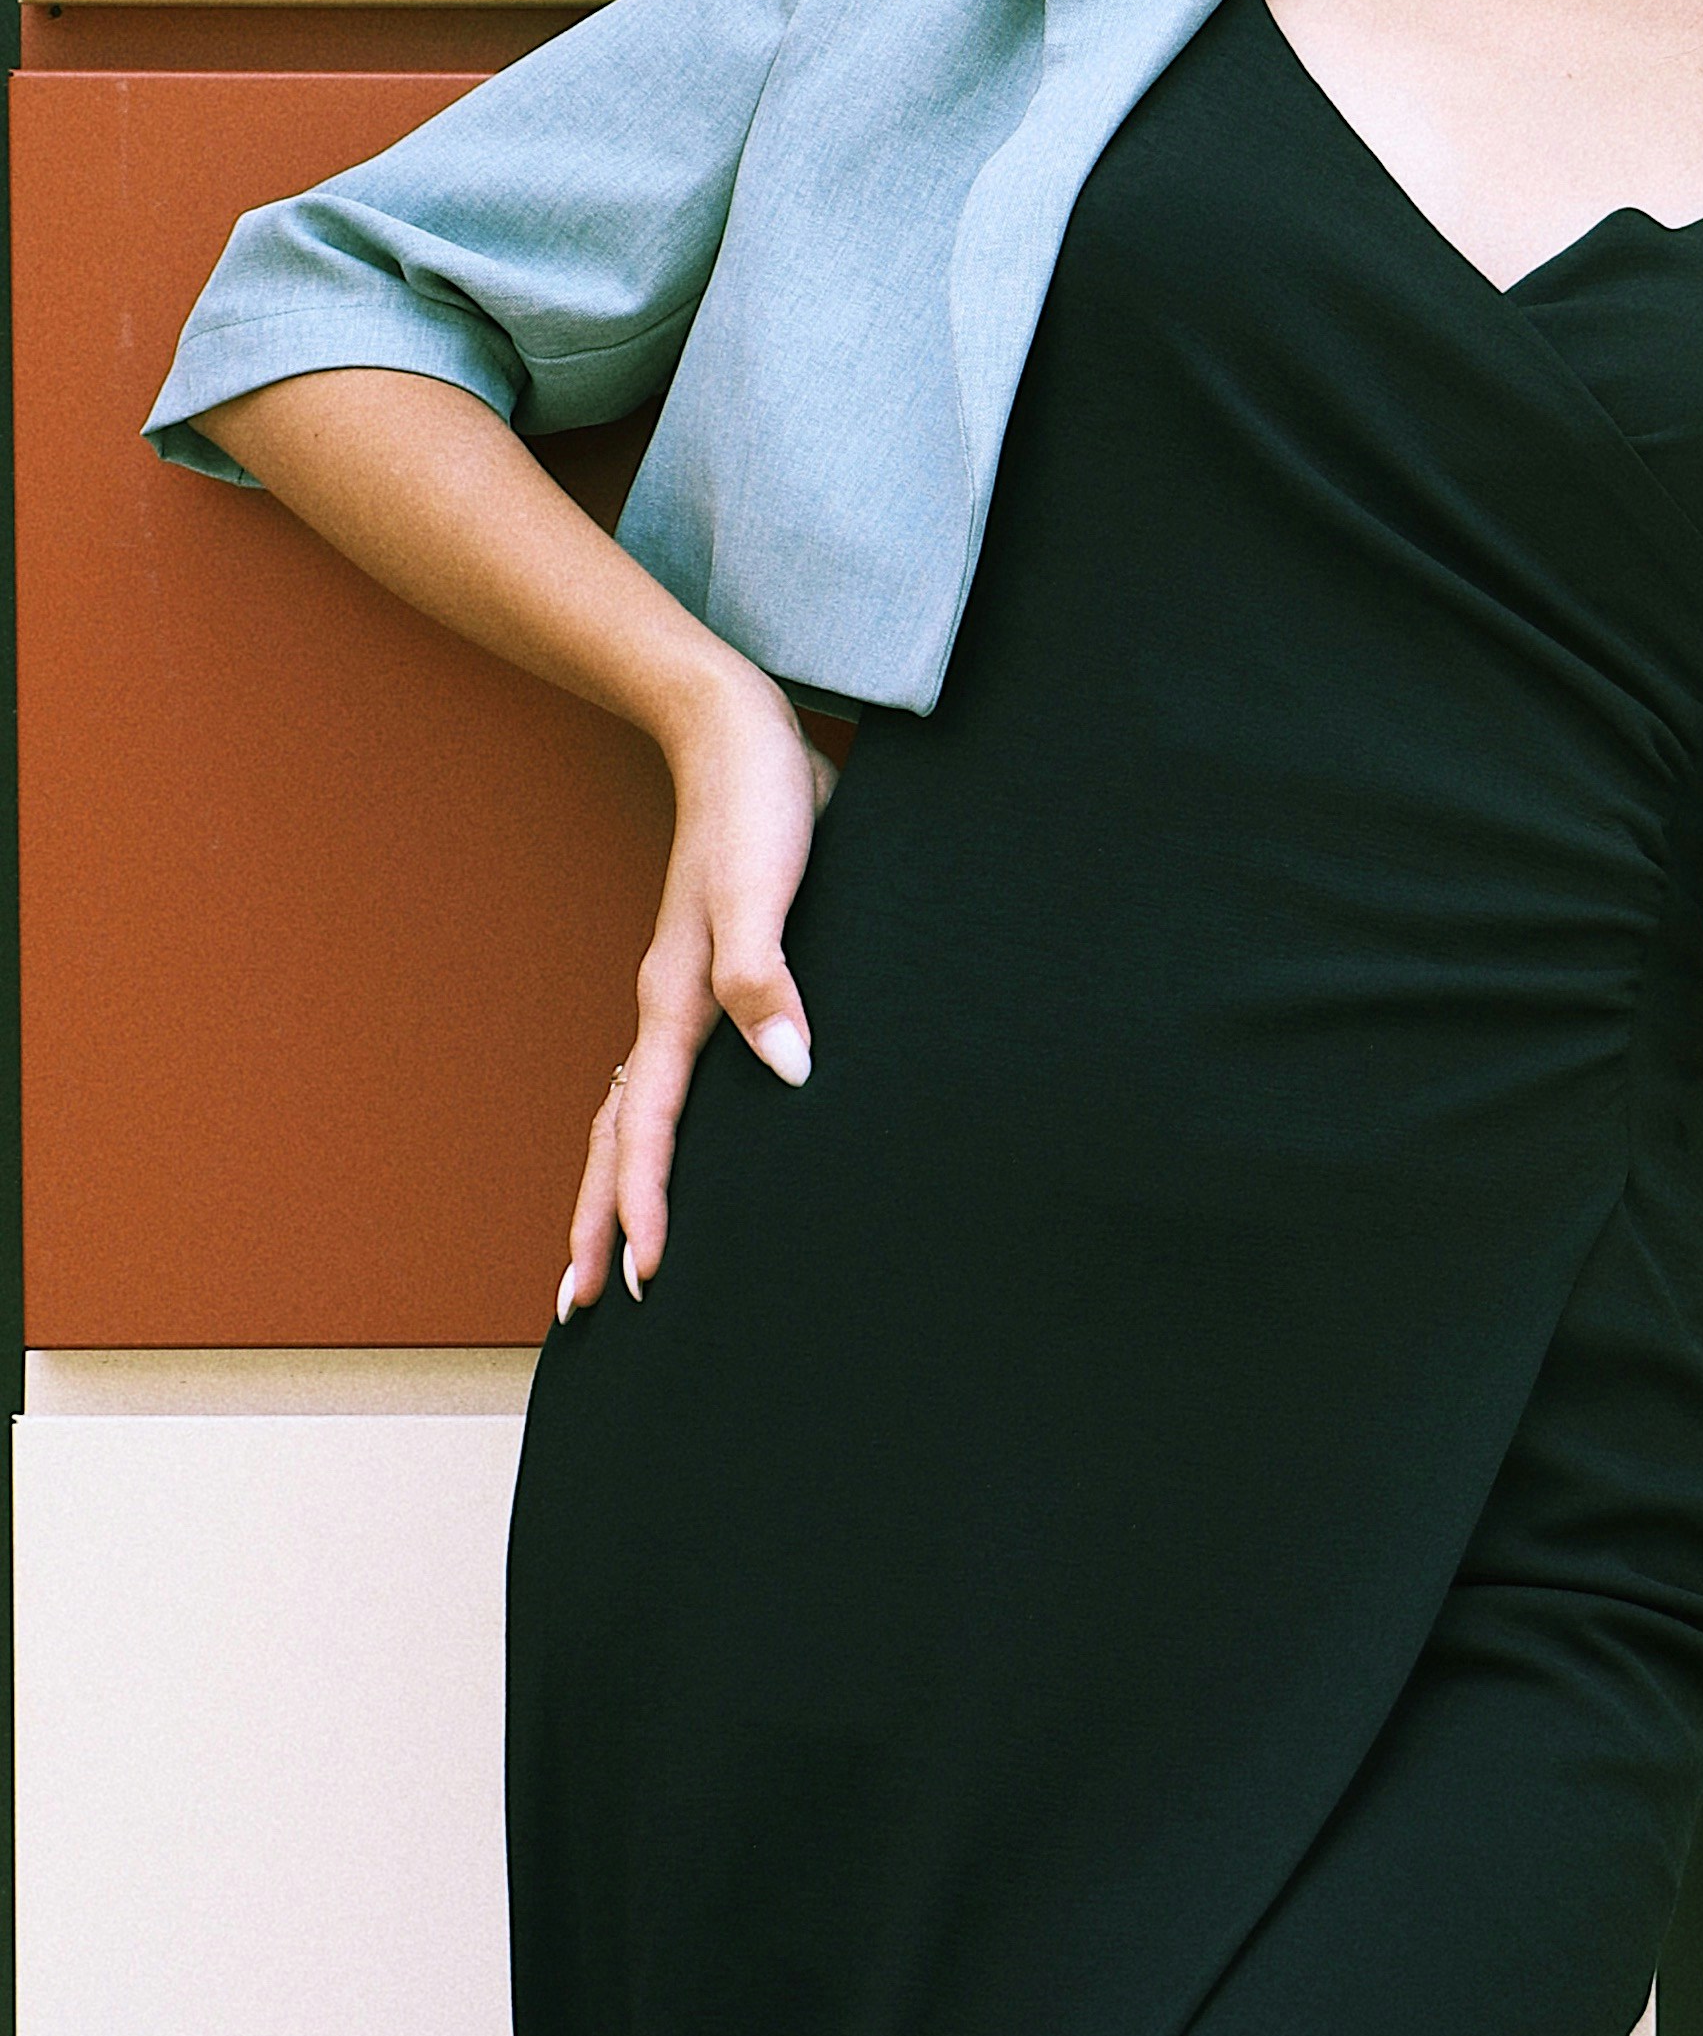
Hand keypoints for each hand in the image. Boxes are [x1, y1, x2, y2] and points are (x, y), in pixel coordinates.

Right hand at [554, 661, 836, 1315]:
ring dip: (615, 1186)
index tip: (642, 1276)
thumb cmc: (762, 804)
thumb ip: (769, 977)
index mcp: (676, 999)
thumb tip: (788, 1070)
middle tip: (582, 1305)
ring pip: (629, 1114)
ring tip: (605, 1255)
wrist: (738, 731)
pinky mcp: (704, 976)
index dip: (646, 1202)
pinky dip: (649, 1134)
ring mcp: (678, 995)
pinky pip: (660, 1080)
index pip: (649, 1125)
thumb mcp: (770, 886)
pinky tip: (664, 1155)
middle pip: (616, 1137)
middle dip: (598, 1221)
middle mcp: (666, 1008)